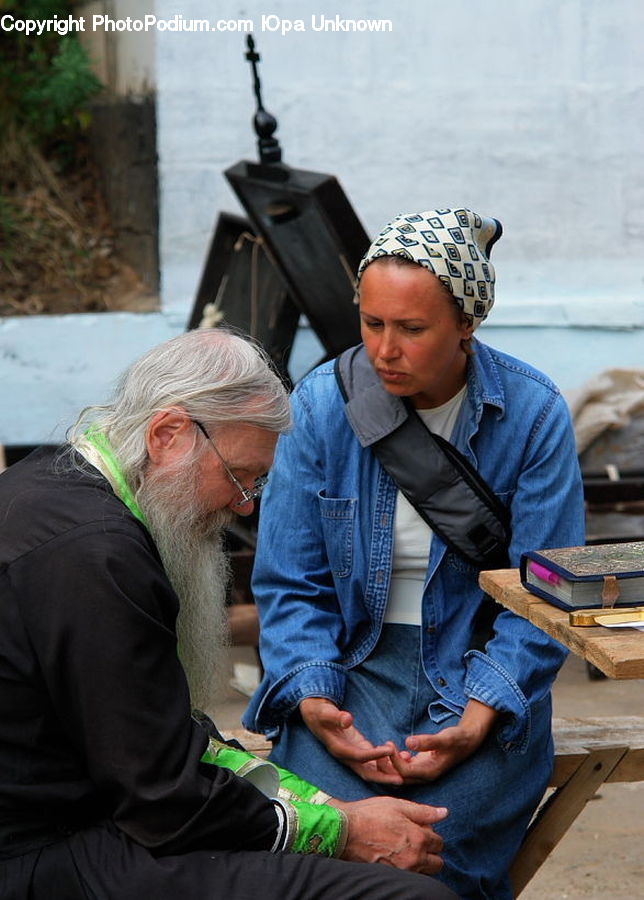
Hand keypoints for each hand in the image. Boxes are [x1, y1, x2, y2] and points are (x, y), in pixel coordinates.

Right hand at [299, 697, 402, 784]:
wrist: (315, 715)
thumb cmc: (320, 712)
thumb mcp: (326, 712)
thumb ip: (336, 716)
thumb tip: (348, 719)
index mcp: (338, 749)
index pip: (359, 757)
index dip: (374, 754)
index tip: (390, 749)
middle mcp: (346, 757)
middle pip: (366, 772)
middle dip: (384, 777)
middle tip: (402, 778)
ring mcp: (353, 755)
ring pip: (372, 769)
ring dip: (388, 771)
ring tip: (407, 765)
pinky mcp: (359, 749)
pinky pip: (374, 761)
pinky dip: (387, 761)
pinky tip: (402, 756)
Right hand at [329, 795, 447, 874]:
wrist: (345, 832)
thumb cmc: (370, 815)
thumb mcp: (398, 805)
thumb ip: (424, 812)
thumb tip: (444, 812)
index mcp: (419, 837)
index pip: (439, 842)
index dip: (430, 834)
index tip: (419, 829)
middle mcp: (415, 857)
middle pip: (438, 862)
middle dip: (430, 852)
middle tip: (415, 841)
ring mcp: (404, 870)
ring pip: (425, 872)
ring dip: (421, 862)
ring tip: (405, 850)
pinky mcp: (393, 877)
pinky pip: (411, 876)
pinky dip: (409, 869)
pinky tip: (397, 857)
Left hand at [391, 699, 499, 782]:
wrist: (466, 741)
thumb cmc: (456, 739)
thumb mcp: (444, 738)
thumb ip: (427, 741)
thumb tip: (408, 742)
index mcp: (429, 772)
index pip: (405, 772)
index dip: (394, 760)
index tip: (388, 744)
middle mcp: (424, 776)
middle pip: (400, 777)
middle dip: (387, 765)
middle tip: (380, 747)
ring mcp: (422, 772)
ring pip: (400, 774)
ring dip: (390, 763)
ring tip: (385, 747)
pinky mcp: (421, 766)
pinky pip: (404, 768)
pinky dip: (397, 761)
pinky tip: (396, 749)